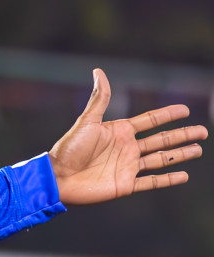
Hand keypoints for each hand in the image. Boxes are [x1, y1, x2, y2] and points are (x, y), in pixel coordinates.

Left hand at [49, 68, 204, 204]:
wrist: (57, 178)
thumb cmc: (68, 149)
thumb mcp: (87, 121)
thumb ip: (99, 99)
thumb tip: (99, 71)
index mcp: (119, 131)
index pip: (150, 121)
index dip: (167, 115)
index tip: (185, 110)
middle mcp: (126, 148)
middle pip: (161, 140)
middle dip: (182, 135)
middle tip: (202, 132)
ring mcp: (127, 166)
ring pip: (161, 159)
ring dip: (180, 154)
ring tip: (198, 150)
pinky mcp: (125, 184)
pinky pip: (152, 181)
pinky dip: (168, 179)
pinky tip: (184, 175)